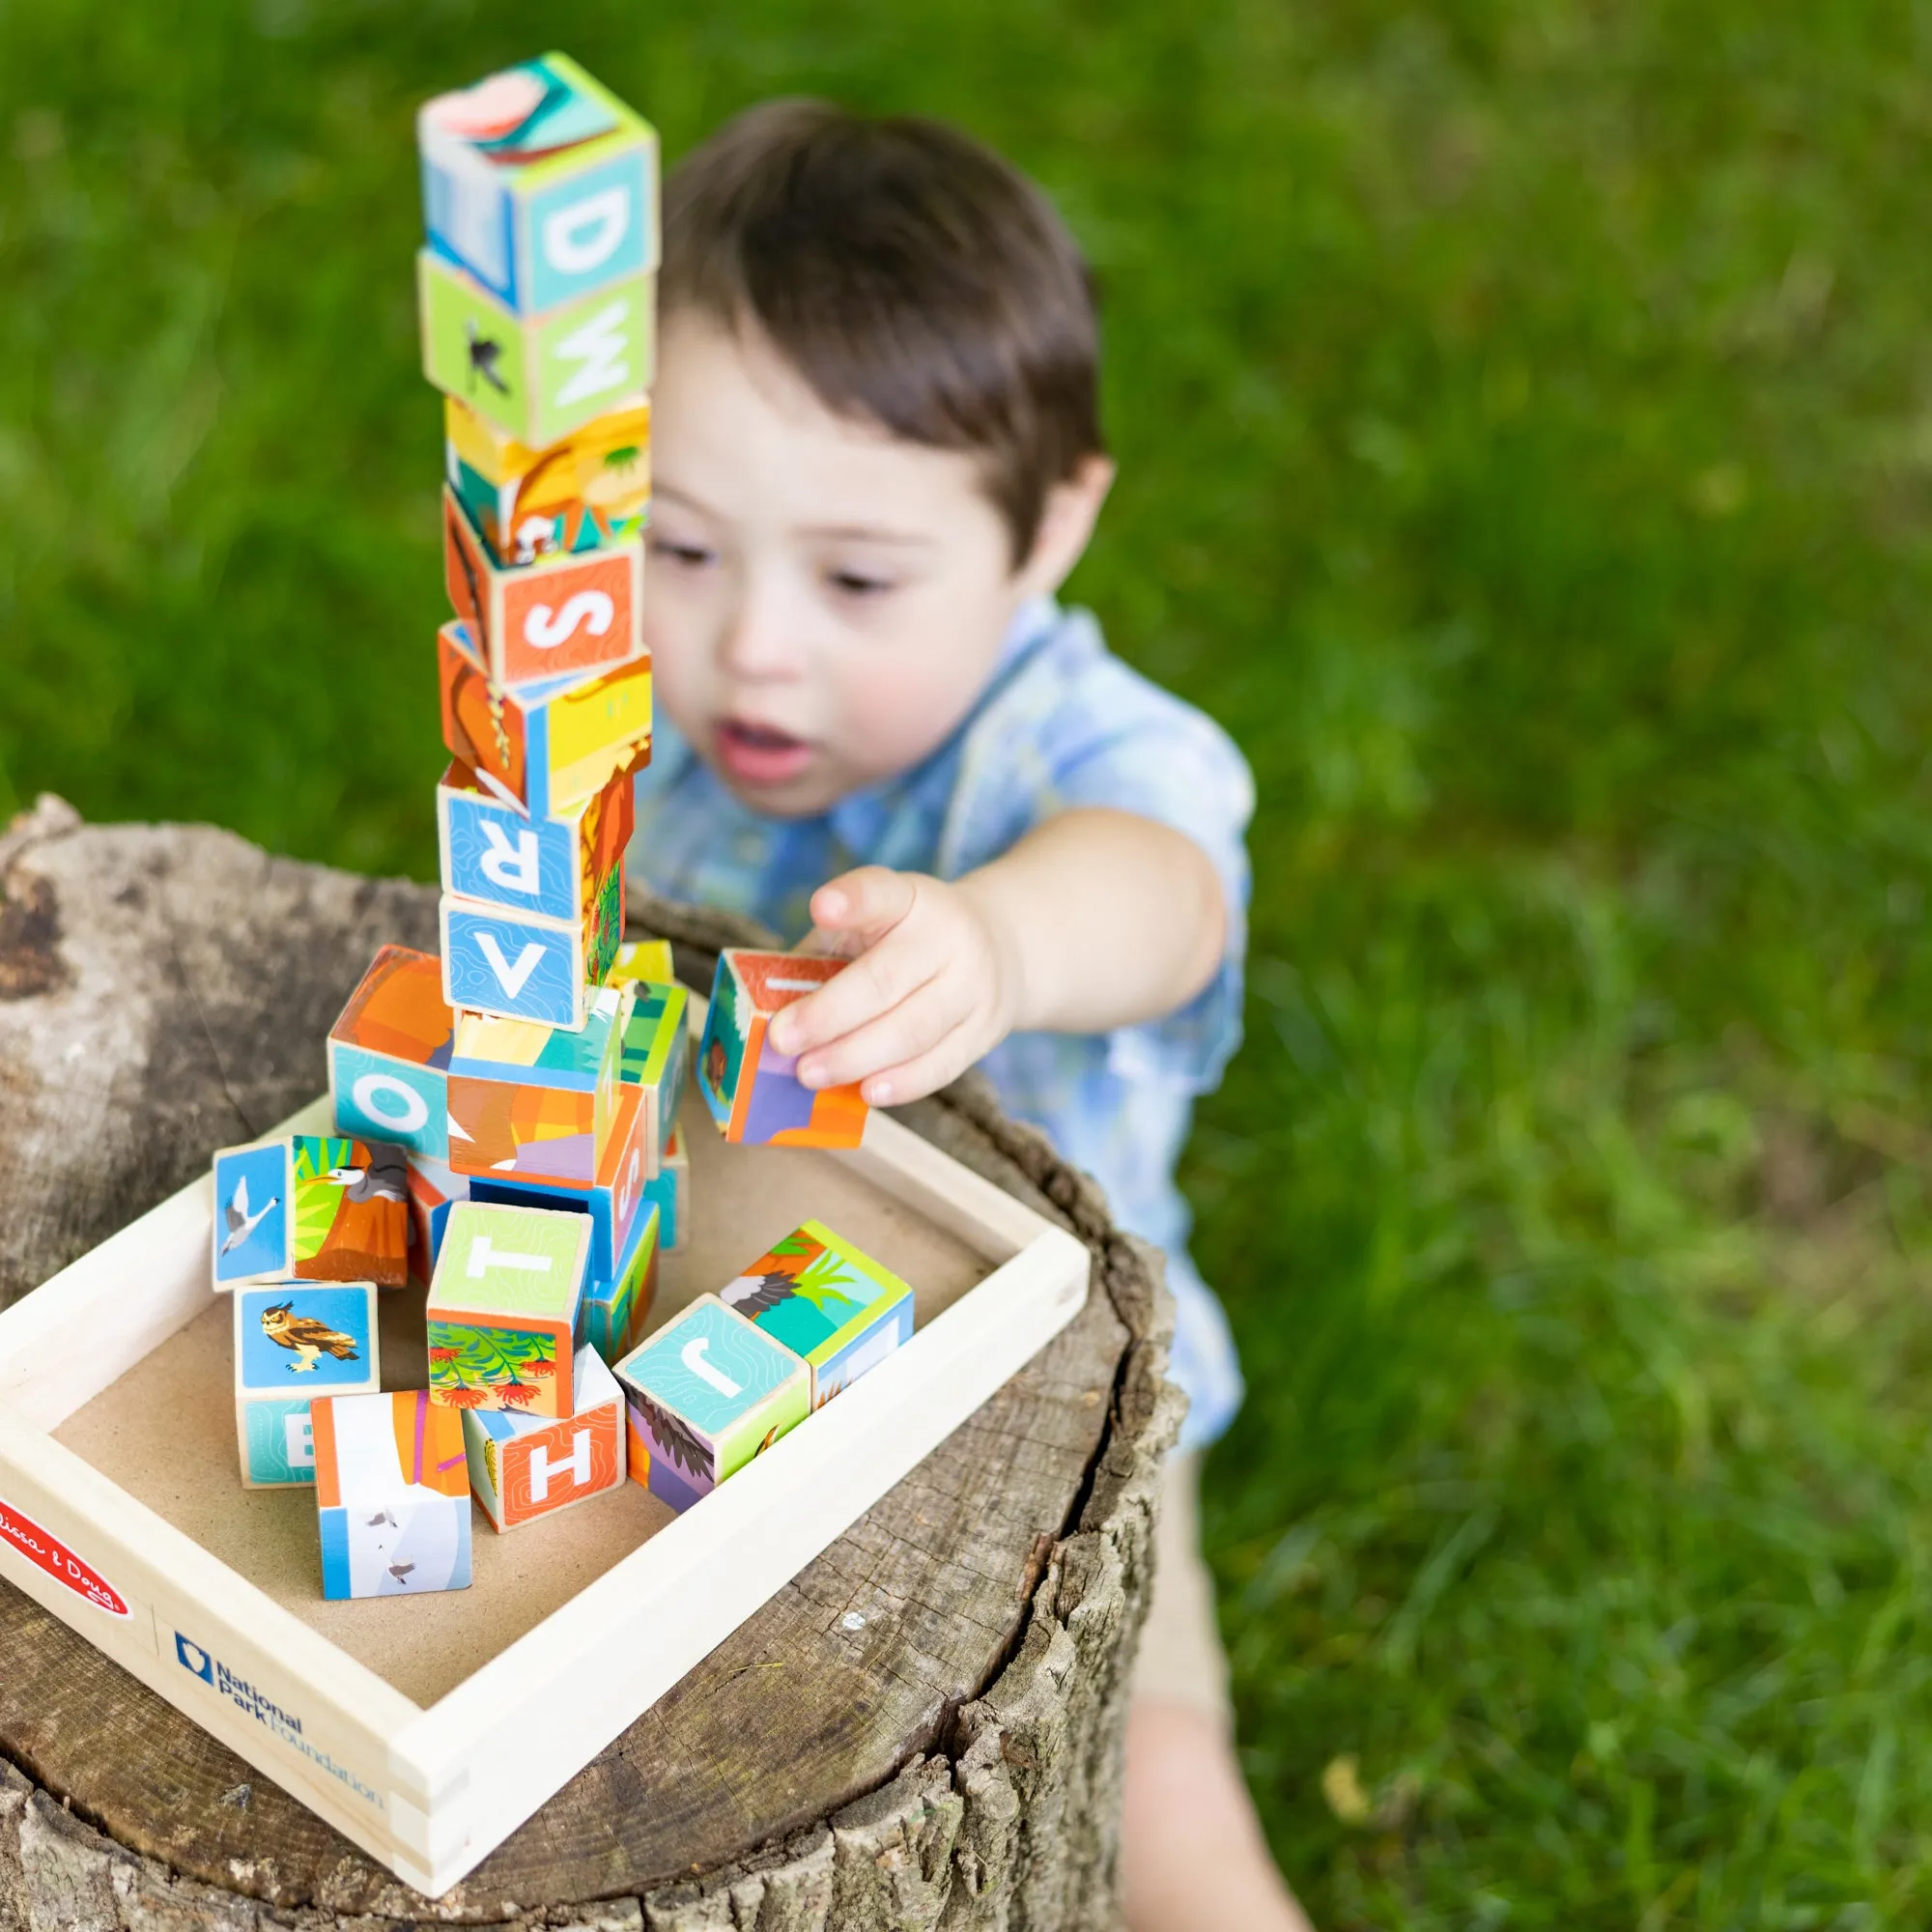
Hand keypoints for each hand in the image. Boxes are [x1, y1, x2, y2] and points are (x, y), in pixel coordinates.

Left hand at [764, 867, 1021, 1106]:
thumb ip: (824, 958)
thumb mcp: (869, 928)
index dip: (852, 900)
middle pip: (885, 980)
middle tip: (782, 1040)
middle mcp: (949, 936)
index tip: (820, 908)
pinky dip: (901, 1083)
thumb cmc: (905, 943)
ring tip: (809, 1074)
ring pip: (912, 1030)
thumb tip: (768, 1014)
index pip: (881, 893)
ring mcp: (974, 985)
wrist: (999, 949)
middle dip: (828, 1015)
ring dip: (855, 1057)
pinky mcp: (985, 1030)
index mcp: (911, 899)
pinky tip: (865, 1092)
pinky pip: (941, 1064)